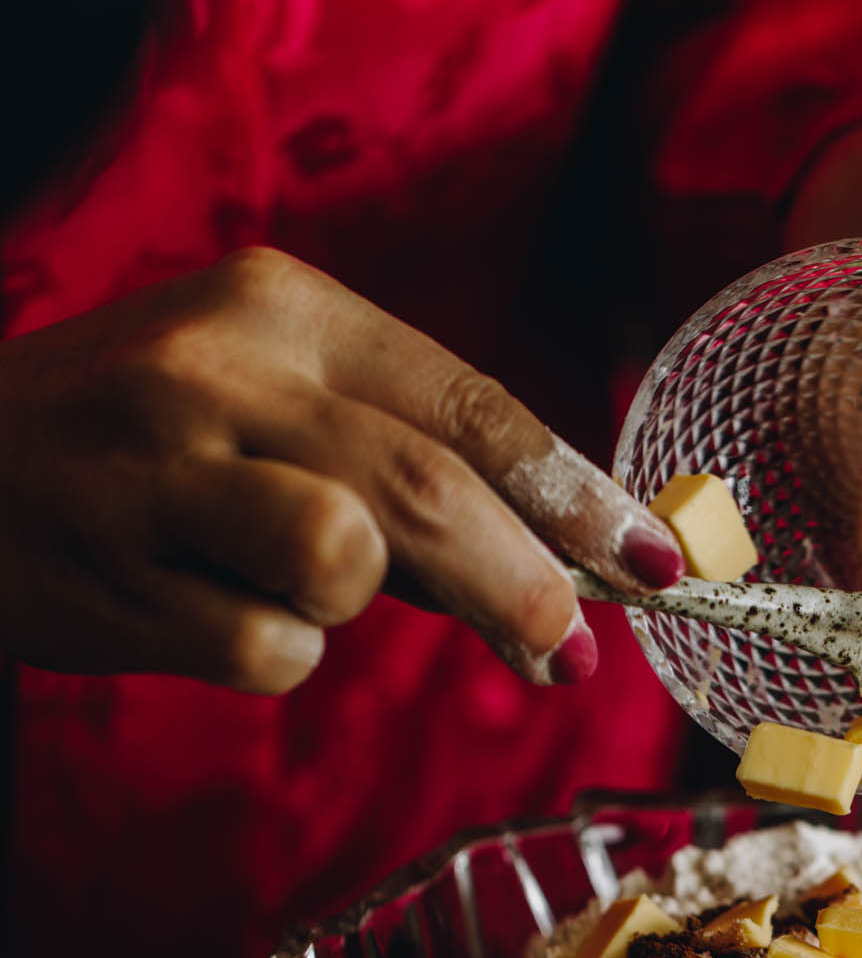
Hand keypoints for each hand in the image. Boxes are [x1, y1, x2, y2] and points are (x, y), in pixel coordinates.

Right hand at [0, 248, 682, 692]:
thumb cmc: (146, 441)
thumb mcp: (271, 401)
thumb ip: (408, 467)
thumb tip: (574, 579)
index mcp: (283, 304)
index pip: (472, 402)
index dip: (578, 492)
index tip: (655, 561)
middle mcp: (220, 370)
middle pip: (429, 485)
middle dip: (529, 579)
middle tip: (575, 648)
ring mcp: (154, 471)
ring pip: (346, 558)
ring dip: (374, 604)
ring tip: (318, 592)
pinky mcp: (110, 575)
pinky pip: (263, 648)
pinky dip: (275, 654)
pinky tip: (211, 612)